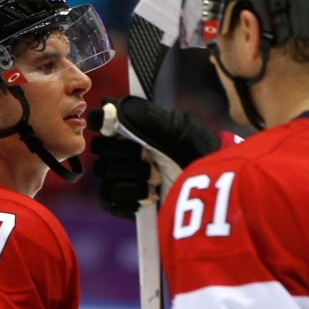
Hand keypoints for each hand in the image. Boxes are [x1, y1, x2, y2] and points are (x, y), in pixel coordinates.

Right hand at [88, 96, 219, 218]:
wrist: (209, 192)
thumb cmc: (196, 156)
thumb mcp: (178, 128)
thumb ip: (145, 115)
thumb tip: (110, 104)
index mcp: (132, 129)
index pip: (100, 120)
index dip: (102, 121)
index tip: (112, 125)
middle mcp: (121, 152)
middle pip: (101, 148)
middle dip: (128, 154)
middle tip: (152, 158)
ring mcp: (118, 178)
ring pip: (106, 173)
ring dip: (135, 176)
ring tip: (158, 180)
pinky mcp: (119, 204)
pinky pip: (109, 198)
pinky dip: (132, 195)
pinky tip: (150, 195)